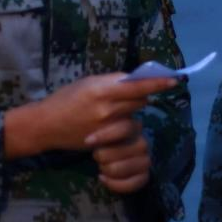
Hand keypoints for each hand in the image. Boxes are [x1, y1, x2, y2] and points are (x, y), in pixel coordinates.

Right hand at [4, 73, 177, 158]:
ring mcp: (107, 128)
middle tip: (128, 94)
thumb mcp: (88, 83)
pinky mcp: (106, 141)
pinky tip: (112, 123)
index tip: (174, 80)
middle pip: (140, 100)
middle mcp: (106, 109)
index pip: (136, 86)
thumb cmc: (66, 98)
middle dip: (140, 95)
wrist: (46, 125)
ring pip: (135, 115)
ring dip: (132, 110)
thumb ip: (112, 82)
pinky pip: (126, 130)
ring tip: (115, 110)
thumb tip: (135, 80)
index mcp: (100, 89)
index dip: (157, 84)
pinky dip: (124, 124)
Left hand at [86, 116, 152, 193]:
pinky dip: (114, 184)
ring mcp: (145, 160)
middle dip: (103, 156)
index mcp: (134, 126)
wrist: (103, 151)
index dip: (105, 136)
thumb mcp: (99, 124)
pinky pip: (132, 184)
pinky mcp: (144, 176)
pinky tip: (102, 178)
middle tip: (97, 154)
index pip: (125, 128)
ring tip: (101, 165)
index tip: (88, 141)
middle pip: (121, 152)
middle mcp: (142, 142)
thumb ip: (102, 118)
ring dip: (107, 169)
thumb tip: (97, 113)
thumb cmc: (100, 136)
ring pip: (122, 169)